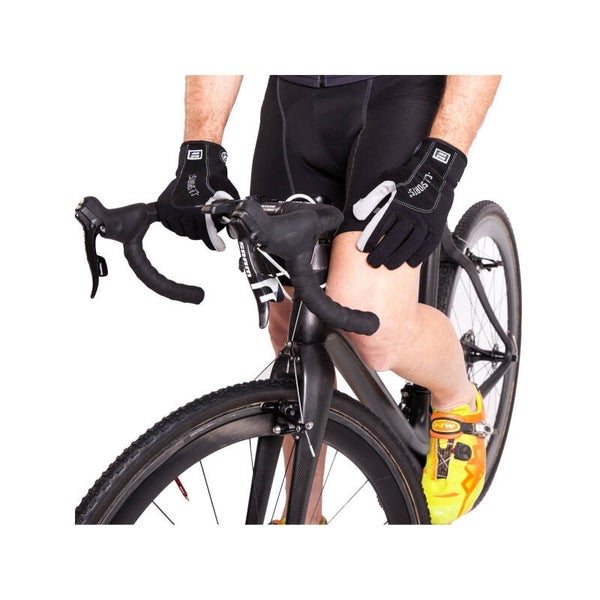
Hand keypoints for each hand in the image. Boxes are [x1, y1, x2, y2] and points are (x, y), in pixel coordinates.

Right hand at [157, 141, 238, 248]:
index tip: (219, 247)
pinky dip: (176, 224)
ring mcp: (171, 209)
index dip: (214, 244)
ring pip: (181, 231)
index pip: (206, 236)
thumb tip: (232, 234)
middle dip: (202, 234)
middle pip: (193, 235)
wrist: (197, 165)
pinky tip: (185, 219)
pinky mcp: (163, 206)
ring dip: (189, 229)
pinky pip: (169, 224)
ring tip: (196, 222)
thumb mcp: (227, 199)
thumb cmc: (212, 180)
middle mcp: (184, 213)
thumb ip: (229, 216)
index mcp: (199, 213)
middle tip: (207, 229)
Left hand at [353, 138, 466, 267]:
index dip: (371, 238)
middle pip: (395, 238)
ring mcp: (426, 221)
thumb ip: (370, 197)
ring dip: (399, 257)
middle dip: (382, 252)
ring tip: (389, 265)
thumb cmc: (409, 178)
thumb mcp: (386, 181)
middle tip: (373, 262)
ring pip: (411, 244)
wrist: (437, 173)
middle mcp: (413, 213)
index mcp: (398, 203)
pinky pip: (428, 245)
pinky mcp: (437, 226)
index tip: (363, 248)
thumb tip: (357, 213)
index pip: (381, 224)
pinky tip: (410, 262)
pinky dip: (419, 255)